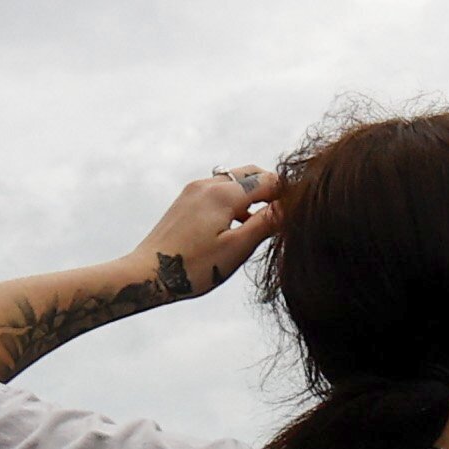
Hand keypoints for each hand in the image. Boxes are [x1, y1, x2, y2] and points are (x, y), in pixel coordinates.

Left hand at [132, 165, 283, 293]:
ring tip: (265, 222)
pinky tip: (239, 225)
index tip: (301, 212)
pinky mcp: (186, 201)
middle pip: (251, 174)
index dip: (288, 194)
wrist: (146, 274)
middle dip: (272, 189)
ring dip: (254, 195)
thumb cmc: (194, 267)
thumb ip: (266, 223)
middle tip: (286, 214)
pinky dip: (236, 201)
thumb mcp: (237, 248)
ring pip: (234, 181)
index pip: (268, 181)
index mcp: (223, 194)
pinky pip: (219, 191)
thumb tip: (291, 206)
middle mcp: (208, 184)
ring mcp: (194, 191)